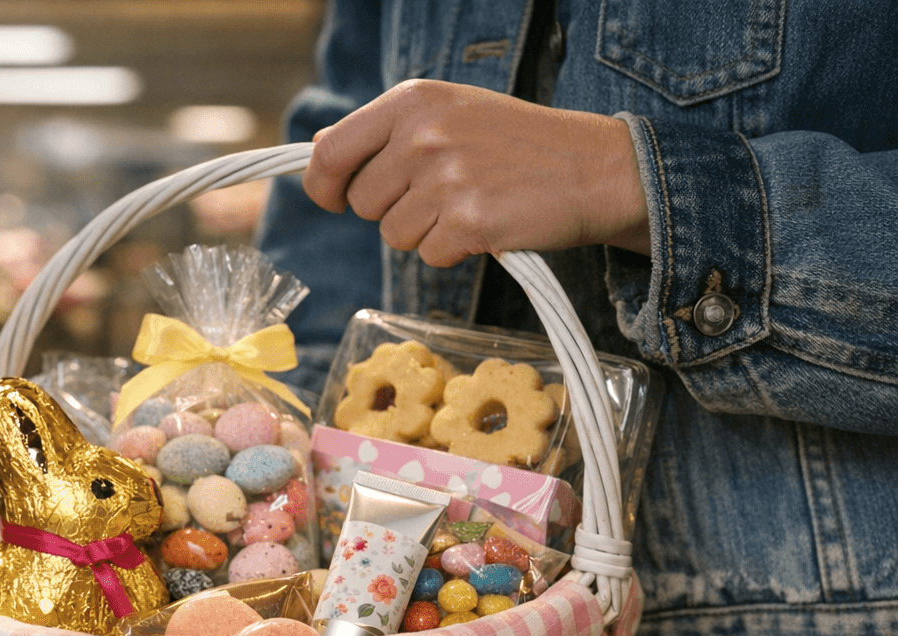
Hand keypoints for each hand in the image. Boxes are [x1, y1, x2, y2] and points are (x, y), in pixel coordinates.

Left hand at [304, 80, 649, 266]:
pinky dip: (453, 251)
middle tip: (440, 196)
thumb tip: (319, 148)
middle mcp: (423, 134)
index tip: (332, 198)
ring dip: (426, 233)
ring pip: (393, 235)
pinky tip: (484, 225)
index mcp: (412, 101)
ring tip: (468, 206)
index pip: (331, 151)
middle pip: (362, 203)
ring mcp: (445, 177)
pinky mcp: (468, 220)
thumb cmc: (517, 144)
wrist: (593, 167)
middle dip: (392, 210)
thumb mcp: (449, 113)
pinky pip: (430, 255)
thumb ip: (384, 131)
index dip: (323, 184)